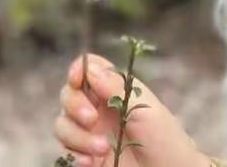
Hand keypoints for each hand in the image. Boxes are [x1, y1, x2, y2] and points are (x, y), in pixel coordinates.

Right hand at [54, 54, 210, 166]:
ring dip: (78, 136)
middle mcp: (99, 107)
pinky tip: (91, 162)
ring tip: (103, 148)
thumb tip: (90, 68)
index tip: (76, 79)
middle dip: (75, 106)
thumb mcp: (144, 107)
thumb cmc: (163, 137)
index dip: (78, 69)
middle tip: (92, 120)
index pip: (89, 68)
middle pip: (69, 94)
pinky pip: (65, 150)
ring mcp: (90, 131)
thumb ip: (115, 87)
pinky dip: (74, 154)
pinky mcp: (85, 154)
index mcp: (115, 89)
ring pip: (63, 123)